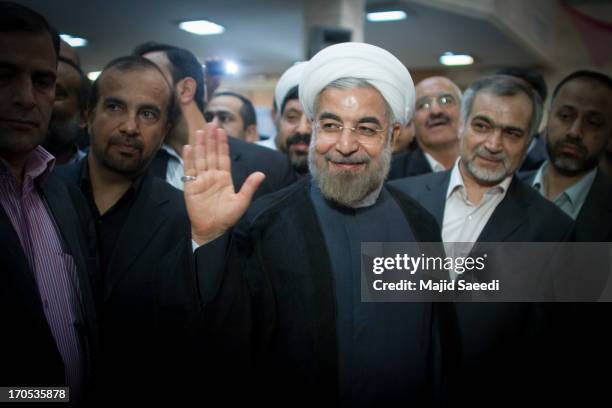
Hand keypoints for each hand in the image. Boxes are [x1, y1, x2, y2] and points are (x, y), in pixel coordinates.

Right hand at [184, 124, 264, 244]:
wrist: (212, 230)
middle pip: (211, 154)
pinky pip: (189, 170)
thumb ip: (250, 187)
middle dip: (211, 139)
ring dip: (200, 145)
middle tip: (211, 123)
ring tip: (200, 131)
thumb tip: (262, 174)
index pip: (223, 157)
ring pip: (200, 158)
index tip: (222, 131)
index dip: (222, 144)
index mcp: (225, 178)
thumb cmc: (227, 217)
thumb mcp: (241, 202)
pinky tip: (189, 147)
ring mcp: (201, 180)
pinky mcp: (190, 187)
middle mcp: (212, 176)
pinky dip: (189, 159)